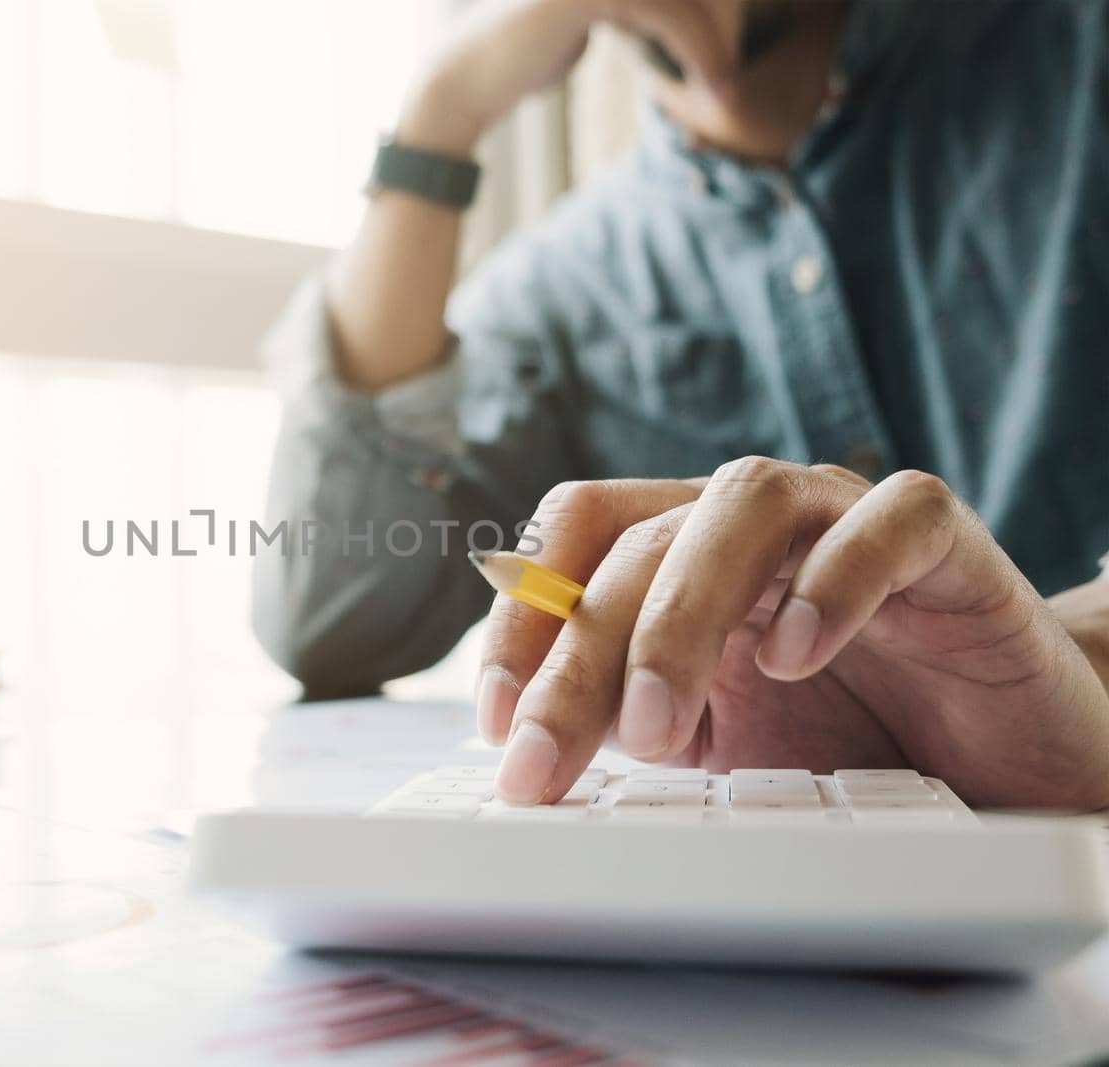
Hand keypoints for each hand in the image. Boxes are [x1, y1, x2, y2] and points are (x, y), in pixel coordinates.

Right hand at [401, 0, 735, 154]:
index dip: (714, 14)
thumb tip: (671, 18)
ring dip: (720, 45)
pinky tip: (709, 88)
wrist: (469, 81)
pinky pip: (672, 15)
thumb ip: (627, 12)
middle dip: (726, 25)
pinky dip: (700, 53)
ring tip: (728, 91)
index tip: (726, 55)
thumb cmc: (524, 60)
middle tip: (734, 75)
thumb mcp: (588, 26)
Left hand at [477, 459, 1108, 810]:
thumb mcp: (719, 742)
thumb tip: (527, 745)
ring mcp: (845, 518)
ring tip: (658, 728)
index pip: (576, 542)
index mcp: (686, 555)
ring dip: (681, 615)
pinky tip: (795, 654)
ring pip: (741, 504)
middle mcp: (753, 524)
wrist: (1008, 752)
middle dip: (577, 654)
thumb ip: (633, 721)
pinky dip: (835, 577)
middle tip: (546, 762)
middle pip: (639, 541)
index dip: (522, 619)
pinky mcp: (944, 541)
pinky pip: (887, 522)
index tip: (495, 721)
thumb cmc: (857, 739)